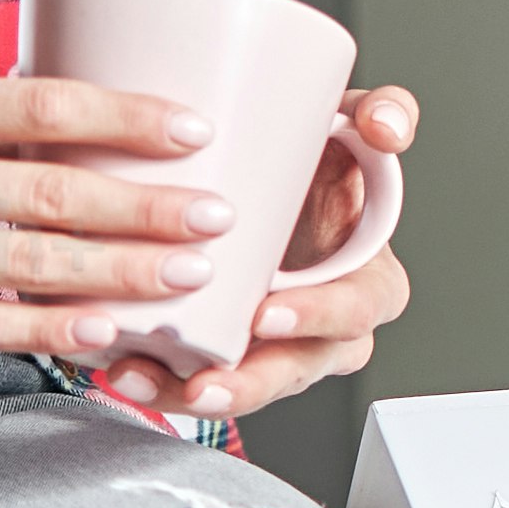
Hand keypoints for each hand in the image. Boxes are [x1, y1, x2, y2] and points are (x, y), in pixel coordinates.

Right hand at [0, 71, 242, 354]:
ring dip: (118, 271)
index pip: (42, 104)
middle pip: (51, 188)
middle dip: (146, 205)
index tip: (196, 130)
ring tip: (188, 275)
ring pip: (27, 260)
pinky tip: (104, 332)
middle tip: (218, 215)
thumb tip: (94, 130)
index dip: (126, 116)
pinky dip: (50, 329)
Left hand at [94, 89, 417, 433]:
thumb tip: (385, 125)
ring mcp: (277, 348)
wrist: (264, 181)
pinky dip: (160, 385)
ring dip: (192, 393)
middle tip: (206, 378)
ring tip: (141, 378)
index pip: (357, 310)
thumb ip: (382, 114)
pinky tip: (123, 370)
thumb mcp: (354, 133)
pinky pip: (200, 384)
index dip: (316, 316)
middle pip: (298, 368)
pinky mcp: (230, 355)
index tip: (265, 314)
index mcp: (367, 281)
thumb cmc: (313, 166)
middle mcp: (325, 328)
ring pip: (245, 387)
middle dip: (251, 381)